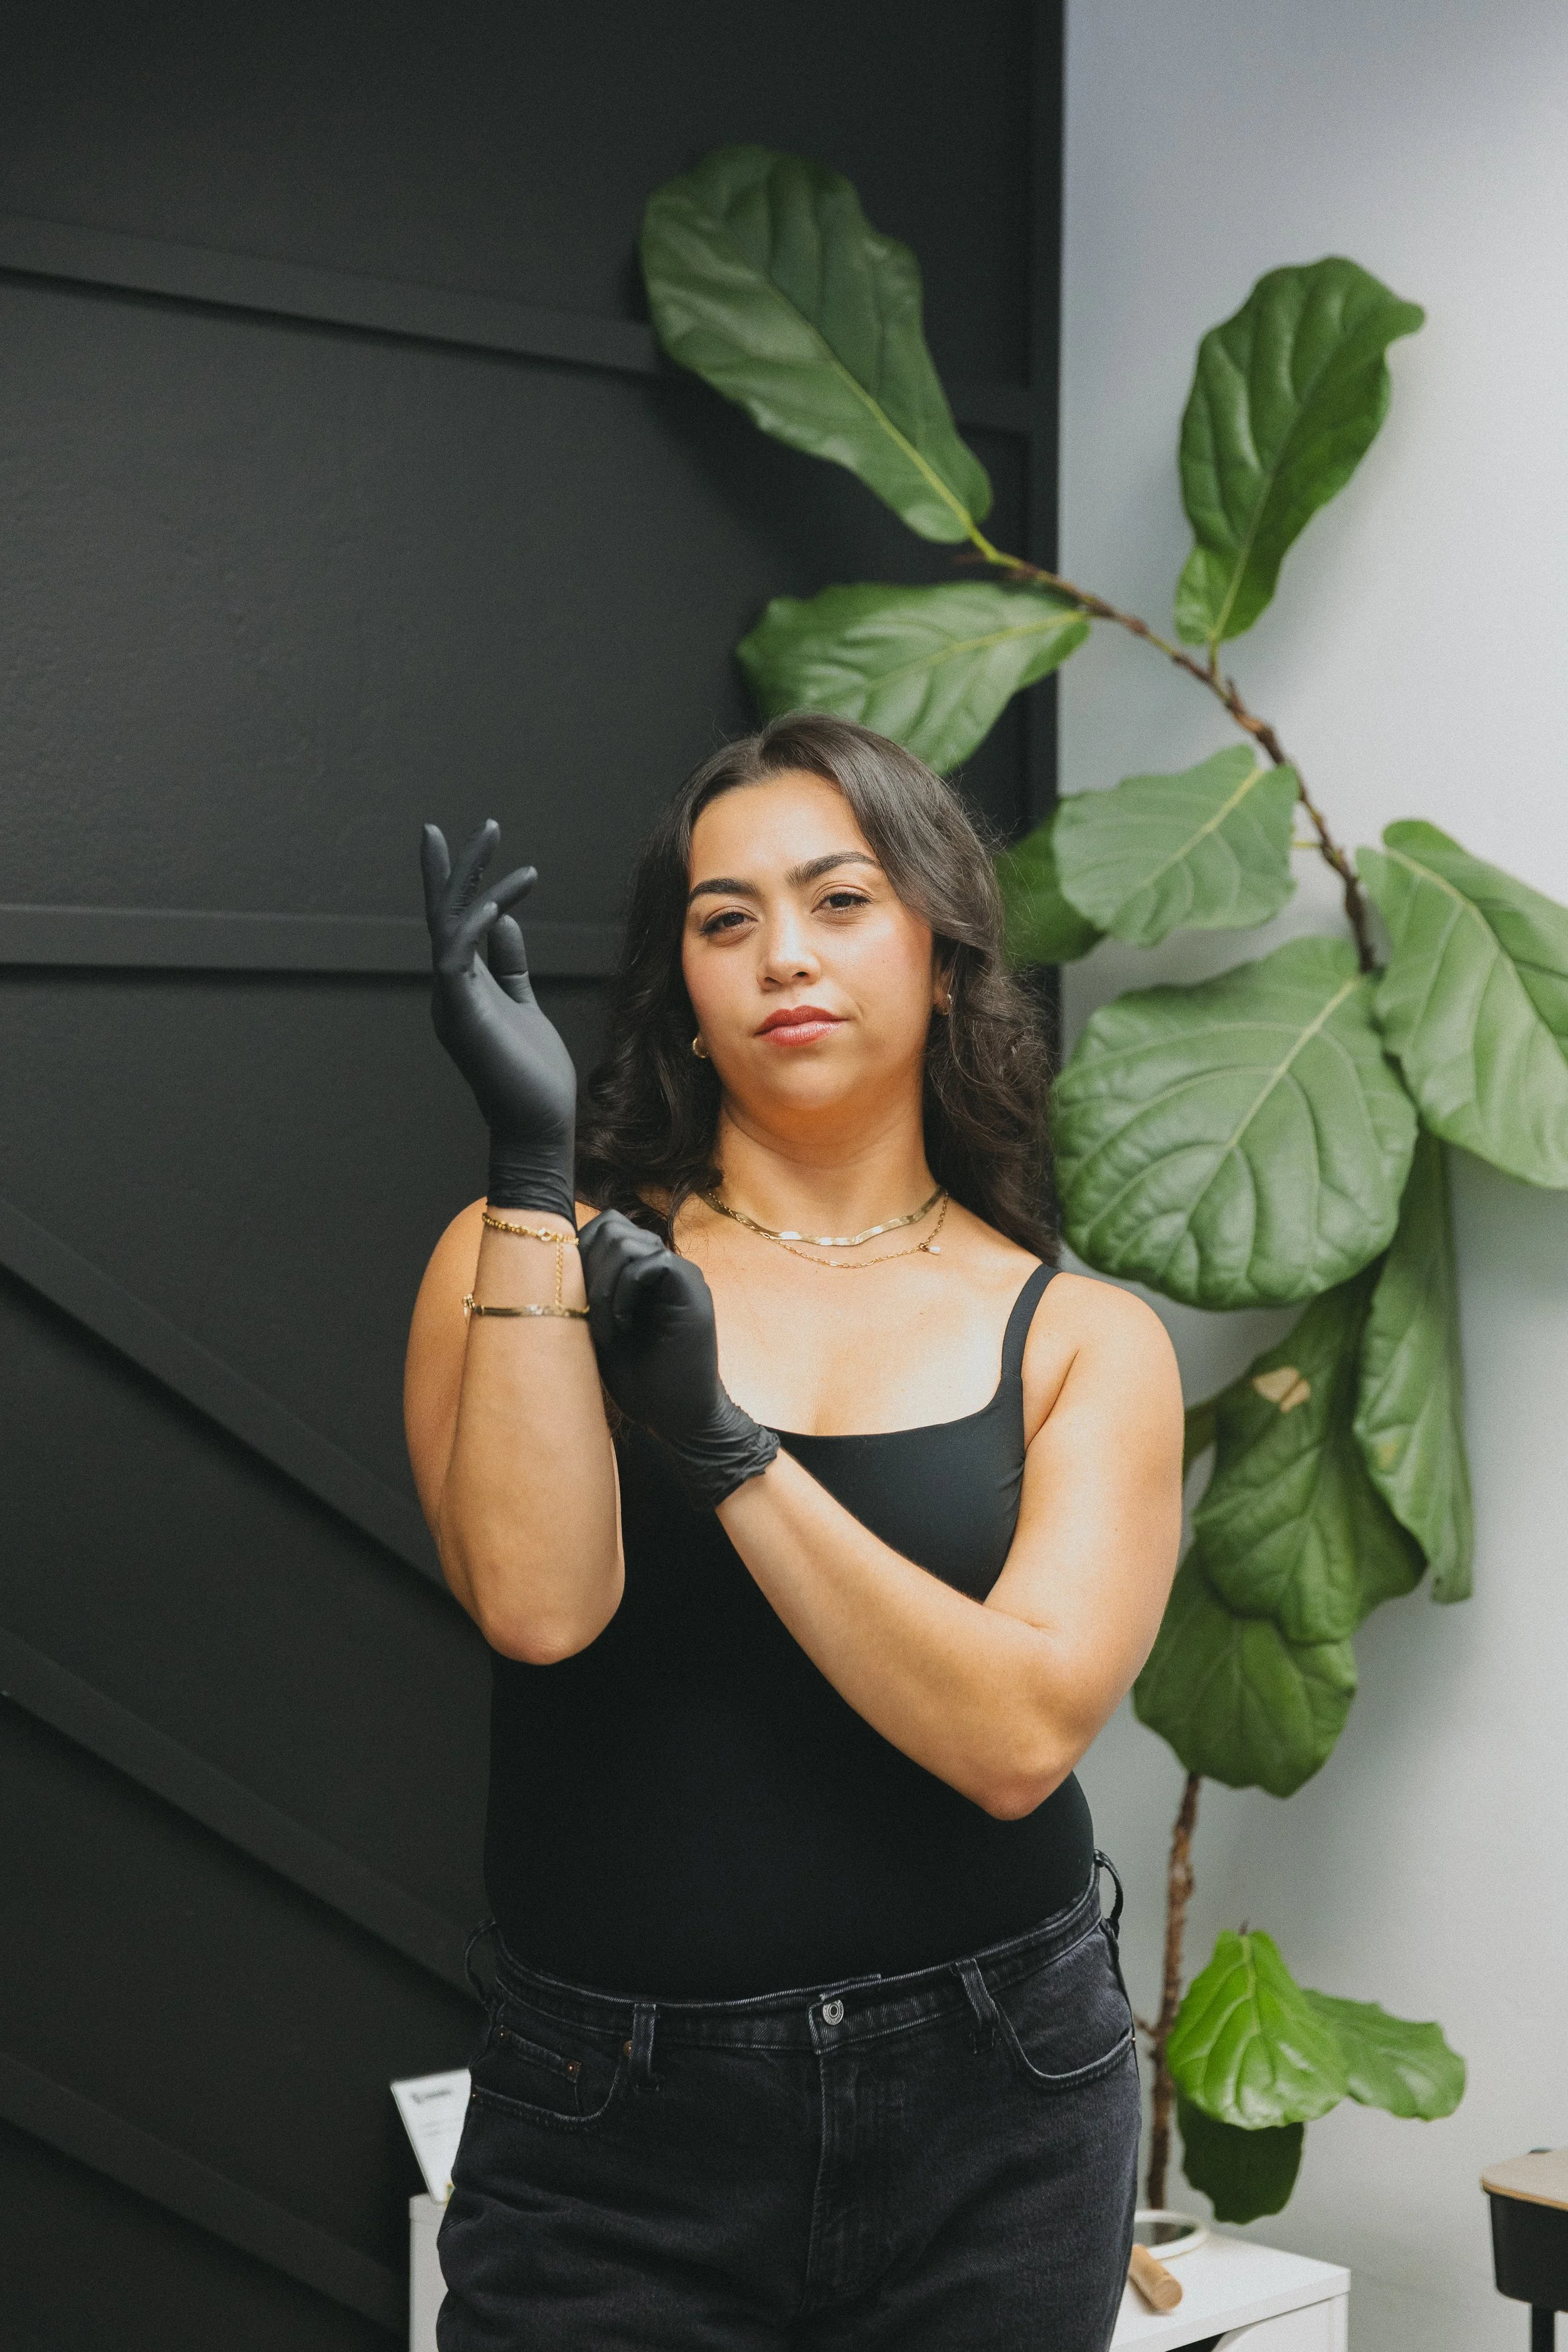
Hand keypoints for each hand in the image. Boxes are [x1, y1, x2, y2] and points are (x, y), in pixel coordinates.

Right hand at [420, 818, 577, 1217]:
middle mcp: (450, 990)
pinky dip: (476, 923)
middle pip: (441, 917)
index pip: (454, 926)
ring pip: (447, 926)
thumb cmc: (532, 1074)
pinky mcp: (463, 1014)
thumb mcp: (523, 1003)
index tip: (467, 844)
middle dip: (448, 870)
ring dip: (468, 879)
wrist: (538, 1126)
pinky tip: (502, 897)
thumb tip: (501, 919)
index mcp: (463, 987)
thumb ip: (509, 964)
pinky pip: (458, 956)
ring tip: (491, 838)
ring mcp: (452, 1001)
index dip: (456, 885)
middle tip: (449, 828)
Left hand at [578, 1211, 778, 1508]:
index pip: (605, 1227)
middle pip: (613, 1226)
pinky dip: (626, 1292)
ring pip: (630, 1242)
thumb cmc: (637, 1381)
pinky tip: (622, 1327)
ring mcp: (680, 1274)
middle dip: (588, 1267)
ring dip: (604, 1286)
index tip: (571, 1299)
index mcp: (641, 1270)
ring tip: (604, 1330)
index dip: (579, 1252)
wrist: (676, 1418)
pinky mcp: (693, 1290)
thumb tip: (549, 1262)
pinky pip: (653, 1263)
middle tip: (585, 1314)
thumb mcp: (598, 1329)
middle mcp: (663, 1265)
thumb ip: (587, 1293)